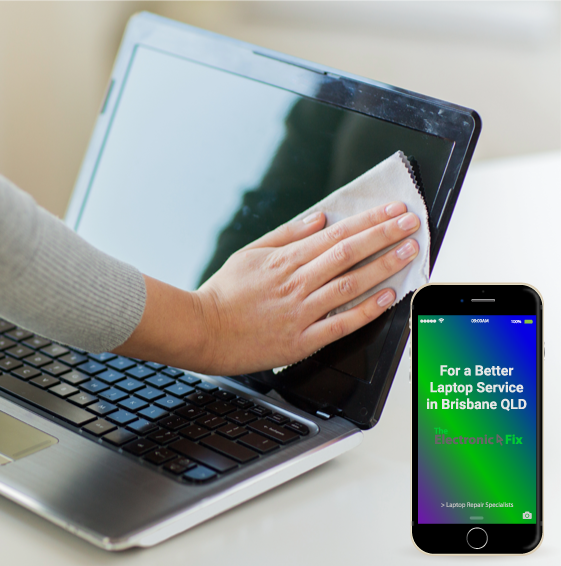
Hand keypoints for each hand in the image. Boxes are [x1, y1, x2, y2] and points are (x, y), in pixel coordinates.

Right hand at [115, 201, 419, 374]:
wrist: (202, 331)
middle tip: (410, 223)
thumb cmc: (222, 294)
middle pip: (349, 254)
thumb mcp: (249, 253)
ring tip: (408, 252)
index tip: (393, 210)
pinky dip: (366, 310)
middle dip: (385, 235)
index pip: (336, 234)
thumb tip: (319, 218)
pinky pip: (341, 323)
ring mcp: (301, 312)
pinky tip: (386, 297)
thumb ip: (286, 235)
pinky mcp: (302, 340)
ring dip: (383, 266)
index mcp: (285, 260)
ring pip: (351, 284)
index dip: (369, 220)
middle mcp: (297, 283)